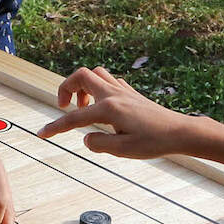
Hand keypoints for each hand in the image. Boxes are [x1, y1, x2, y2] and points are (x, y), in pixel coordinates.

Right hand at [37, 66, 223, 163]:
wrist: (180, 132)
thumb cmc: (154, 142)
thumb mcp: (123, 150)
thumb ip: (98, 143)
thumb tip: (87, 138)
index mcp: (108, 108)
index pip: (74, 118)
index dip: (56, 127)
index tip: (42, 134)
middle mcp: (113, 94)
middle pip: (81, 75)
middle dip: (66, 88)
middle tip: (65, 108)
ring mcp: (123, 91)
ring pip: (95, 73)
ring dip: (83, 87)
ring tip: (84, 108)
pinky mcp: (131, 93)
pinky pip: (108, 81)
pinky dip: (98, 89)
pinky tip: (102, 107)